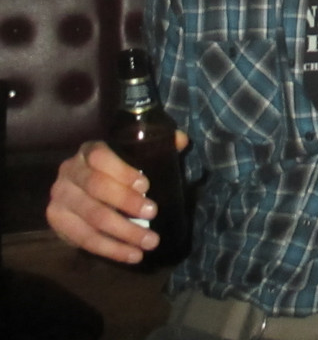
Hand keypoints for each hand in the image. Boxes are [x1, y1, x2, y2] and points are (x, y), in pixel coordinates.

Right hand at [46, 131, 188, 263]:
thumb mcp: (135, 155)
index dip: (122, 171)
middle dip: (126, 202)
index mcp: (89, 151)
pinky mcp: (57, 221)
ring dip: (123, 233)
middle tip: (154, 213)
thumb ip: (157, 146)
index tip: (146, 185)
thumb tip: (181, 141)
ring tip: (150, 242)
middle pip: (96, 188)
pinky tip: (133, 255)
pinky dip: (111, 250)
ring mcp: (59, 198)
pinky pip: (83, 239)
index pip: (100, 157)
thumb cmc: (116, 171)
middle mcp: (69, 171)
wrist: (81, 190)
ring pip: (91, 217)